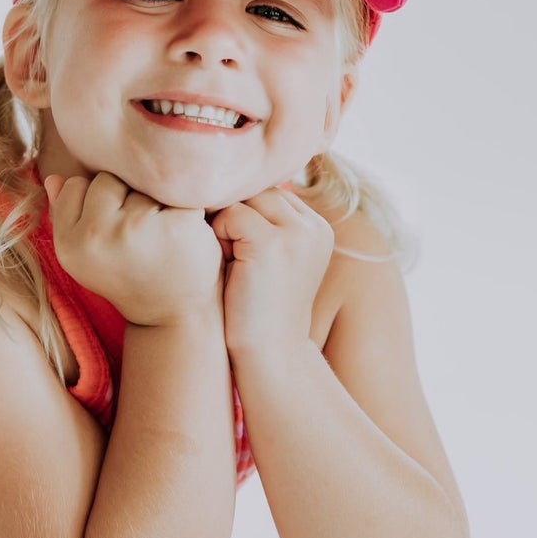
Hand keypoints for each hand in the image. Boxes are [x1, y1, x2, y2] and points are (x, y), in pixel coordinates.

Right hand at [42, 171, 223, 329]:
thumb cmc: (128, 276)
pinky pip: (176, 190)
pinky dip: (184, 207)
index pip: (75, 185)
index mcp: (69, 243)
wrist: (172, 315)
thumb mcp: (85, 254)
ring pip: (140, 184)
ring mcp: (136, 228)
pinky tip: (183, 233)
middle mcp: (97, 235)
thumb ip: (65, 214)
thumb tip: (53, 177)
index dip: (96, 204)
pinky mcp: (176, 224)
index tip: (111, 232)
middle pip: (107, 179)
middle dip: (124, 198)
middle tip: (137, 236)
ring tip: (159, 235)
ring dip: (153, 202)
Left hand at [208, 187, 334, 358]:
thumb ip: (260, 222)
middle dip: (232, 214)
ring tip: (230, 261)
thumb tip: (224, 179)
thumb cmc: (256, 310)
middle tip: (228, 254)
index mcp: (316, 228)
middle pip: (255, 189)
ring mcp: (297, 233)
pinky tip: (228, 266)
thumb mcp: (267, 259)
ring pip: (242, 198)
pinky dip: (219, 237)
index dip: (242, 211)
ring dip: (223, 225)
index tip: (237, 248)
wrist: (270, 358)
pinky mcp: (273, 243)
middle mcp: (313, 226)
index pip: (269, 190)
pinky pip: (230, 215)